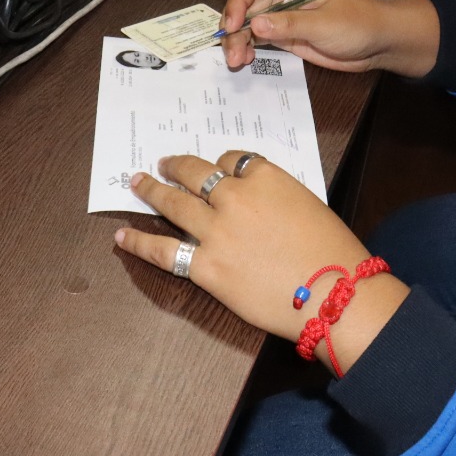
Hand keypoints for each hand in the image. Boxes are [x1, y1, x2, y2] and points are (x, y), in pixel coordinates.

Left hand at [115, 150, 408, 372]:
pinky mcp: (205, 267)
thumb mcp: (309, 206)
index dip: (221, 167)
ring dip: (150, 191)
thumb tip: (259, 206)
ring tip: (136, 183)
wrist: (333, 294)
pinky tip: (121, 236)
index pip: (232, 161)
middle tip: (161, 164)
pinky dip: (138, 242)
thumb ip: (277, 198)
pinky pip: (162, 250)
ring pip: (172, 203)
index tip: (217, 172)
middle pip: (195, 173)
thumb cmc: (333, 252)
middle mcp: (234, 197)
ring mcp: (215, 231)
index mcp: (264, 177)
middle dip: (175, 166)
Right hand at [219, 0, 441, 77]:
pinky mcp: (286, 36)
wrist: (380, 43)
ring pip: (248, 25)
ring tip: (236, 62)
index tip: (234, 24)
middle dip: (233, 26)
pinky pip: (259, 40)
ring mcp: (283, 17)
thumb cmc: (360, 23)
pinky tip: (245, 60)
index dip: (239, 0)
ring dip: (237, 42)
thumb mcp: (326, 24)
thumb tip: (255, 25)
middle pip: (246, 5)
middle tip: (231, 51)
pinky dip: (248, 49)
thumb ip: (290, 24)